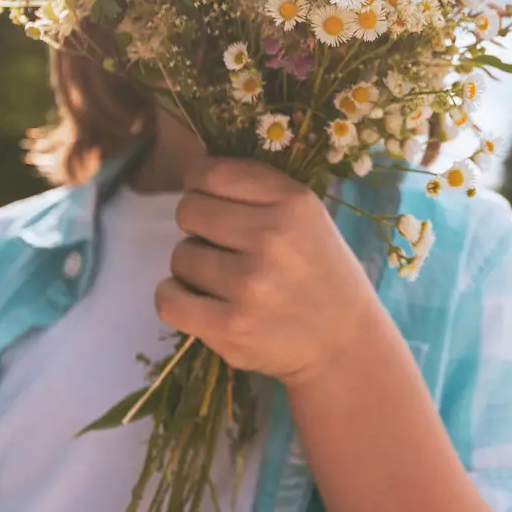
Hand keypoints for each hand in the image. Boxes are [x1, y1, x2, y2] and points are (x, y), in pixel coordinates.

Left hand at [155, 157, 385, 389]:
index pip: (211, 172)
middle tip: (221, 244)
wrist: (343, 340)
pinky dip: (175, 297)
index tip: (209, 198)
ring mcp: (249, 285)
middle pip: (188, 211)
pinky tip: (198, 300)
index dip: (199, 183)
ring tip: (223, 278)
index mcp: (293, 202)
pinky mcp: (230, 328)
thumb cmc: (318, 269)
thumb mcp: (307, 215)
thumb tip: (194, 171)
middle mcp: (271, 238)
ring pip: (179, 255)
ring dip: (193, 266)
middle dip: (197, 225)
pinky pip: (168, 299)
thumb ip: (257, 190)